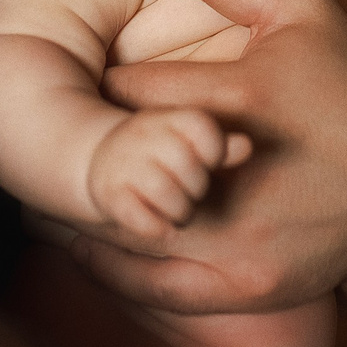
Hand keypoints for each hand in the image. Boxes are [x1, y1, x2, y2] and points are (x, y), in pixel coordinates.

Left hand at [68, 0, 346, 313]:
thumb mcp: (300, 6)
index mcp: (244, 96)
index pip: (125, 90)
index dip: (97, 83)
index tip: (84, 73)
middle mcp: (238, 175)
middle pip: (114, 165)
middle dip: (86, 147)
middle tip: (56, 132)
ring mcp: (241, 239)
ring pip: (119, 232)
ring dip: (83, 208)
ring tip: (61, 181)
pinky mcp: (243, 286)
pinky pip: (144, 286)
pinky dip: (107, 262)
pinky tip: (89, 235)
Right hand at [87, 108, 252, 244]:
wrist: (99, 154)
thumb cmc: (160, 151)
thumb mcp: (189, 140)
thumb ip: (220, 146)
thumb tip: (247, 146)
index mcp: (169, 118)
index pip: (203, 129)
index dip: (214, 152)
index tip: (208, 163)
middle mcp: (144, 136)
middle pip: (188, 166)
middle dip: (198, 189)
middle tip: (192, 194)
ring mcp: (124, 164)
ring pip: (166, 193)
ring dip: (181, 212)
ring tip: (179, 212)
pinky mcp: (109, 193)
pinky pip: (140, 218)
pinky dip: (158, 228)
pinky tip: (162, 227)